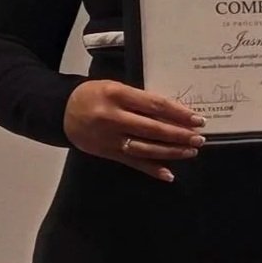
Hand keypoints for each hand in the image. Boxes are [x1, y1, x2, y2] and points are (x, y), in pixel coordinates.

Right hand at [63, 79, 202, 180]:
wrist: (62, 111)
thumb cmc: (95, 95)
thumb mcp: (117, 88)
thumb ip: (142, 100)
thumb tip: (175, 114)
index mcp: (117, 95)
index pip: (155, 105)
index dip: (179, 113)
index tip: (198, 119)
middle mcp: (112, 117)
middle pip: (153, 128)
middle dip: (179, 135)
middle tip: (199, 138)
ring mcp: (109, 138)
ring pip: (145, 148)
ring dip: (171, 152)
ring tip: (191, 152)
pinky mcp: (106, 153)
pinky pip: (132, 163)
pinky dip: (152, 169)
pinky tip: (169, 174)